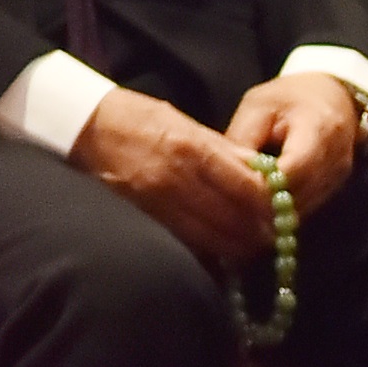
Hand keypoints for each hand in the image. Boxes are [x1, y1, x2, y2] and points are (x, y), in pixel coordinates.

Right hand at [74, 84, 274, 265]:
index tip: (284, 208)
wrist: (83, 127)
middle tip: (274, 234)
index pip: (248, 189)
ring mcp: (159, 204)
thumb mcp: (181, 120)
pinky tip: (218, 247)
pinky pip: (187, 244)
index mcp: (192, 149)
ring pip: (214, 240)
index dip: (273, 205)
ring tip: (249, 244)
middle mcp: (177, 180)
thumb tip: (260, 172)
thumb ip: (221, 149)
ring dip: (237, 246)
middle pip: (236, 222)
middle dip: (260, 232)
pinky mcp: (144, 219)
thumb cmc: (135, 117)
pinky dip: (208, 249)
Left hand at [225, 70, 367, 216]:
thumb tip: (226, 173)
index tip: (237, 187)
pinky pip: (307, 206)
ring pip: (302, 207)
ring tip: (244, 201)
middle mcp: (336, 157)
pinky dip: (284, 207)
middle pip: (298, 194)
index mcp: (319, 128)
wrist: (330, 96)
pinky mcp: (336, 187)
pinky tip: (263, 200)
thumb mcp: (258, 106)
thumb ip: (243, 139)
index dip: (264, 183)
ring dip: (274, 209)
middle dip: (265, 202)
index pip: (294, 169)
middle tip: (233, 202)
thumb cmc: (288, 98)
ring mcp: (339, 176)